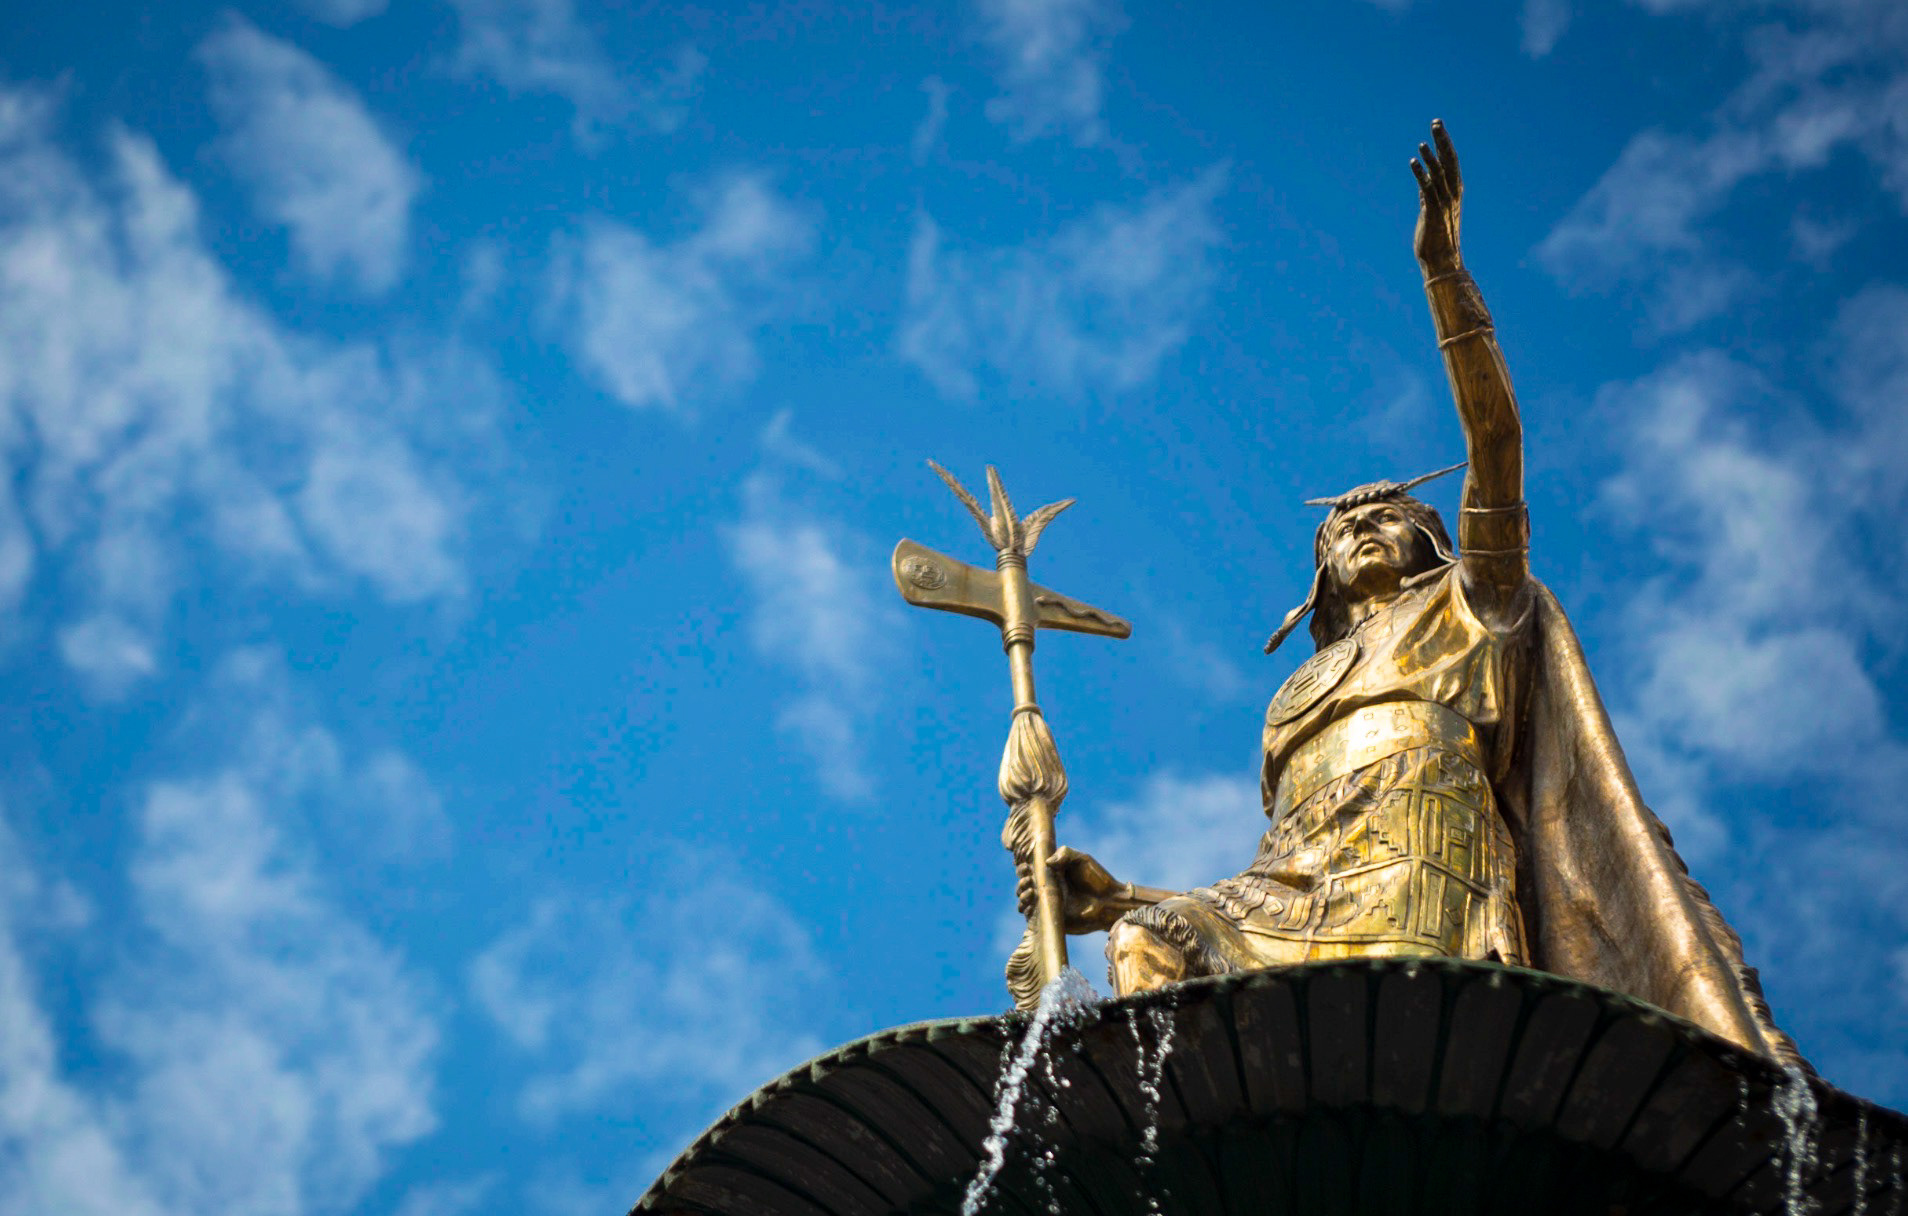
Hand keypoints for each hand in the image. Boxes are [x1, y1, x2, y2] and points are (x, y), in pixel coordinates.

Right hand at [1015, 845, 1132, 933]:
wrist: (1110, 902)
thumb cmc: (1098, 878)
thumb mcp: (1082, 859)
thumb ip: (1065, 854)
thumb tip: (1046, 862)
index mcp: (1053, 873)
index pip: (1031, 869)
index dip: (1023, 868)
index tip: (1024, 867)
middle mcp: (1048, 888)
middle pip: (1024, 885)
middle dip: (1021, 882)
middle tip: (1029, 880)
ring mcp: (1049, 903)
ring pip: (1024, 900)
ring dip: (1021, 895)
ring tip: (1030, 892)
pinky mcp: (1052, 918)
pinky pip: (1031, 916)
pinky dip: (1025, 910)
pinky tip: (1029, 904)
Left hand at [1411, 119, 1463, 272]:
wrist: (1440, 262)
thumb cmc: (1436, 239)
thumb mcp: (1431, 212)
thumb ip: (1428, 195)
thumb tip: (1423, 182)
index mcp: (1454, 193)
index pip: (1452, 162)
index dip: (1445, 143)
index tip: (1438, 127)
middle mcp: (1452, 195)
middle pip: (1450, 162)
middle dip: (1443, 141)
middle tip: (1436, 122)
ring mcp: (1444, 204)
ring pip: (1440, 174)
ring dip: (1431, 157)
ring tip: (1422, 142)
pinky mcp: (1433, 213)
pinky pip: (1428, 189)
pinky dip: (1421, 174)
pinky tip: (1413, 162)